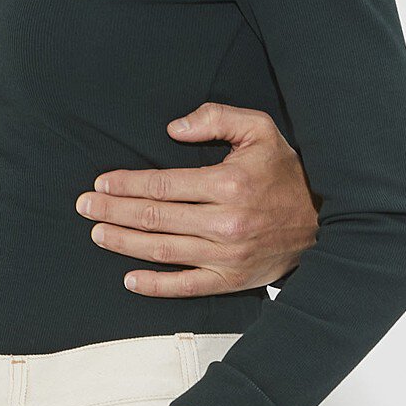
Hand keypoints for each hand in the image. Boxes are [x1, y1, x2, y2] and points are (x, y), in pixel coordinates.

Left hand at [76, 102, 317, 298]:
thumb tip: (173, 129)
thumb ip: (217, 119)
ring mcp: (225, 256)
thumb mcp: (260, 131)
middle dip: (114, 212)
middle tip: (84, 207)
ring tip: (97, 234)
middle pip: (155, 218)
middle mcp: (224, 222)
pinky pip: (184, 286)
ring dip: (124, 243)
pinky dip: (154, 285)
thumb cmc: (285, 172)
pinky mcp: (228, 281)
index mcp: (229, 184)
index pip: (163, 185)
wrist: (321, 222)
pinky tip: (128, 278)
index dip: (127, 184)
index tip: (101, 183)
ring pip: (162, 250)